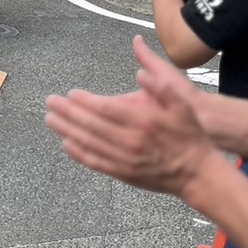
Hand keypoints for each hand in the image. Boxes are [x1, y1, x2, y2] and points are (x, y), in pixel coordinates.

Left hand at [44, 35, 218, 197]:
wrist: (197, 172)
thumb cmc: (189, 135)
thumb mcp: (181, 105)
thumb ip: (161, 86)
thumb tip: (140, 73)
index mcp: (143, 121)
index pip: (106, 109)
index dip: (85, 101)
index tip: (70, 93)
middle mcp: (131, 141)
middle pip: (92, 125)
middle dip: (68, 113)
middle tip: (50, 102)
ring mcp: (125, 159)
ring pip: (89, 143)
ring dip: (67, 130)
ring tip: (50, 119)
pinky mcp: (124, 173)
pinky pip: (96, 162)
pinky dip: (79, 153)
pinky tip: (66, 144)